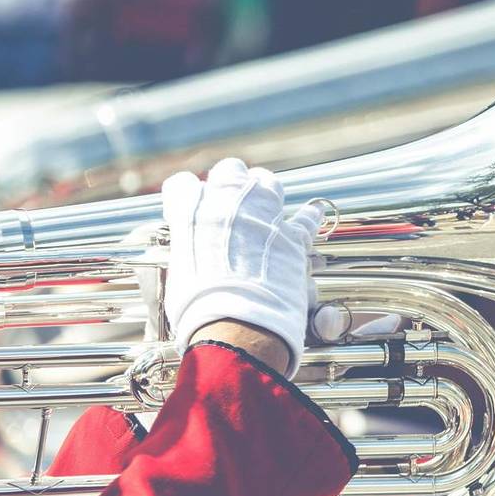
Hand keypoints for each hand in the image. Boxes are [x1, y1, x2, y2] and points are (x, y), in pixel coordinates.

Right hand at [162, 158, 323, 377]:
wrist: (237, 324)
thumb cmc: (199, 309)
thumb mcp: (180, 275)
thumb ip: (187, 254)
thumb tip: (191, 260)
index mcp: (191, 212)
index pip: (182, 186)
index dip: (184, 196)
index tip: (185, 207)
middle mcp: (228, 204)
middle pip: (229, 171)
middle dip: (229, 181)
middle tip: (228, 197)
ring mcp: (264, 215)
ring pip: (267, 183)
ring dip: (264, 188)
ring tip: (263, 195)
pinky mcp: (293, 235)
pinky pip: (306, 218)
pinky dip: (309, 217)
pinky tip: (314, 213)